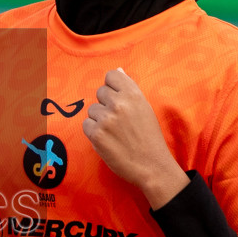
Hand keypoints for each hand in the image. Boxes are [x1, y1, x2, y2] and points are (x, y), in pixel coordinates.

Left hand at [81, 68, 187, 208]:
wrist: (151, 165)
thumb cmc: (149, 137)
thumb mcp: (145, 108)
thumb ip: (129, 90)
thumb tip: (117, 71)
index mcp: (133, 94)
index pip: (111, 76)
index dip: (112, 87)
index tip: (118, 99)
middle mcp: (119, 103)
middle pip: (100, 92)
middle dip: (106, 104)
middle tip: (118, 120)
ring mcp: (106, 119)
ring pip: (92, 110)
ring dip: (99, 119)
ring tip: (114, 132)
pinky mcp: (96, 134)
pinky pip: (86, 125)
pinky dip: (94, 132)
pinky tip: (107, 140)